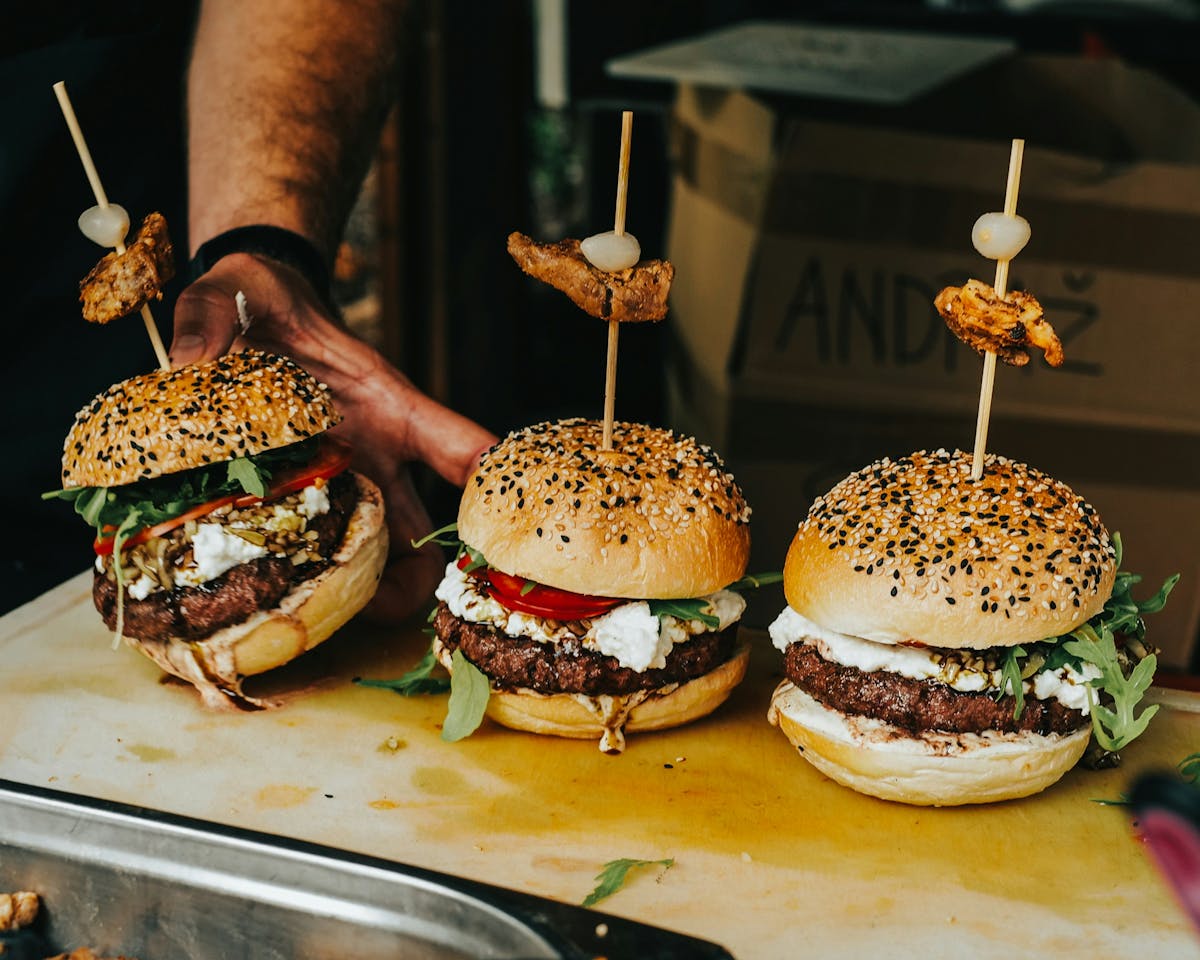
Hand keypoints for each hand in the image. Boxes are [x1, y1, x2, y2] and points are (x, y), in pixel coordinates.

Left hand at [171, 252, 496, 620]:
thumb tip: (189, 367)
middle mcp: (378, 457)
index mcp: (386, 406)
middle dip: (420, 582)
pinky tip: (277, 599)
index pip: (456, 444)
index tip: (500, 524)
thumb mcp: (233, 296)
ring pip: (385, 559)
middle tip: (380, 609)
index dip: (488, 486)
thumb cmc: (260, 303)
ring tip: (327, 618)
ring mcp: (349, 486)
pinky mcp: (309, 502)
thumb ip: (207, 322)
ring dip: (371, 597)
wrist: (246, 313)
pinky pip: (327, 556)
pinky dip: (318, 585)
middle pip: (431, 529)